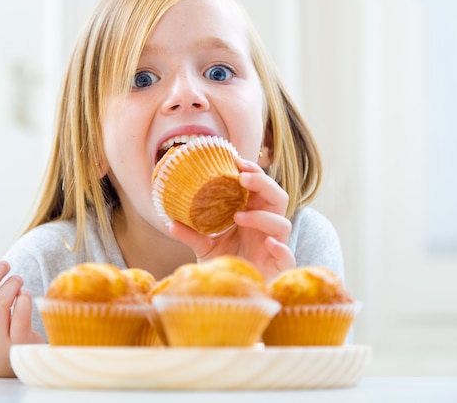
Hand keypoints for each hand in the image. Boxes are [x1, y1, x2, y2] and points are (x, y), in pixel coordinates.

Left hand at [168, 157, 294, 280]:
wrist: (232, 295)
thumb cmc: (226, 265)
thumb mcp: (205, 247)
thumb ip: (191, 234)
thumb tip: (169, 221)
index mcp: (253, 216)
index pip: (260, 188)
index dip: (253, 172)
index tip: (235, 161)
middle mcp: (267, 228)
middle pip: (278, 198)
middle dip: (263, 184)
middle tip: (242, 177)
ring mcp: (275, 247)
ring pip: (283, 224)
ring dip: (262, 217)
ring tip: (238, 216)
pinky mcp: (280, 268)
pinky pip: (287, 256)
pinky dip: (280, 248)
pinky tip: (269, 244)